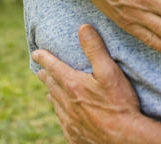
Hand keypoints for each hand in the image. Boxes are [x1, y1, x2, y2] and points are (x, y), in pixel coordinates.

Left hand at [33, 25, 144, 143]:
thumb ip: (95, 49)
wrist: (124, 138)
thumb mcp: (109, 71)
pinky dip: (62, 115)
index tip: (36, 53)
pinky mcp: (75, 136)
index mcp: (73, 84)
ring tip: (50, 92)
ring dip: (52, 95)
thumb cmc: (119, 103)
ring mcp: (70, 121)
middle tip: (41, 71)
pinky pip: (63, 123)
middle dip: (46, 76)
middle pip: (51, 86)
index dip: (43, 58)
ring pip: (55, 105)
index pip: (53, 66)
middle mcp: (66, 103)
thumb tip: (83, 28)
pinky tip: (64, 117)